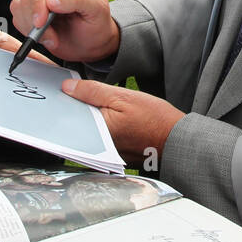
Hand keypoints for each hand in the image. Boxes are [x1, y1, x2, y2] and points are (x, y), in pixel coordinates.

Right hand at [10, 0, 118, 62]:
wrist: (92, 43)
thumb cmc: (96, 22)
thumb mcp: (97, 8)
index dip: (37, 1)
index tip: (41, 22)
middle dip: (35, 20)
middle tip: (51, 36)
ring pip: (19, 7)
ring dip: (32, 28)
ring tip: (53, 37)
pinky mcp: (30, 11)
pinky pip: (17, 19)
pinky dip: (28, 32)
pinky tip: (46, 37)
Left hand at [60, 78, 183, 164]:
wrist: (176, 141)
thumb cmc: (155, 119)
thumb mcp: (123, 96)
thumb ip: (93, 91)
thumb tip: (67, 87)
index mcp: (97, 132)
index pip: (69, 116)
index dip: (66, 102)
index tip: (64, 91)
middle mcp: (97, 147)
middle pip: (76, 126)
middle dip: (75, 111)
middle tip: (80, 97)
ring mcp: (104, 153)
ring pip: (87, 132)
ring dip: (86, 120)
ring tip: (96, 107)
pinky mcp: (112, 155)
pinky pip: (97, 139)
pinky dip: (98, 129)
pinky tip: (106, 119)